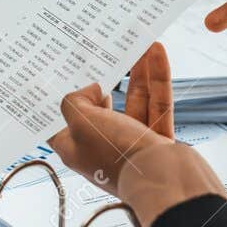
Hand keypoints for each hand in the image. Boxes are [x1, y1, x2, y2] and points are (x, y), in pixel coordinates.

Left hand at [48, 44, 225, 226]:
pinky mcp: (158, 141)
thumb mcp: (82, 123)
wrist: (166, 181)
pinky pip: (157, 105)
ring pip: (135, 102)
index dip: (60, 98)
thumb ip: (76, 101)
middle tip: (104, 51)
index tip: (60, 73)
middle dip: (106, 78)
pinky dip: (157, 80)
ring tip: (139, 45)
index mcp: (75, 148)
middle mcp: (102, 146)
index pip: (60, 122)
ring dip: (137, 73)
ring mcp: (132, 144)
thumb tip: (90, 90)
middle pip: (101, 107)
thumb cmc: (119, 156)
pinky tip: (157, 54)